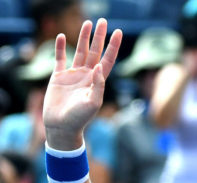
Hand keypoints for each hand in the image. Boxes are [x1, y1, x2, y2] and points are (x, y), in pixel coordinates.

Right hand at [43, 19, 121, 149]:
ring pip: (80, 51)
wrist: (62, 127)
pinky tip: (62, 37)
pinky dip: (60, 48)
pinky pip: (60, 58)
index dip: (113, 46)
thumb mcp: (93, 103)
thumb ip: (98, 85)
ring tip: (88, 23)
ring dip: (84, 38)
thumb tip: (98, 66)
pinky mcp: (58, 77)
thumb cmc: (80, 118)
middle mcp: (87, 75)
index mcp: (97, 81)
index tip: (118, 32)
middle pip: (95, 51)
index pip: (107, 59)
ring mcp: (73, 75)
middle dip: (99, 37)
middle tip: (103, 21)